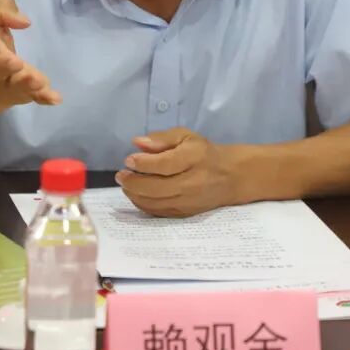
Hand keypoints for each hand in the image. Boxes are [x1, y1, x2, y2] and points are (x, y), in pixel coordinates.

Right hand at [0, 0, 61, 107]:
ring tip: (38, 81)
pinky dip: (43, 98)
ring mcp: (7, 85)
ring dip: (25, 84)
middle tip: (15, 62)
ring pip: (15, 87)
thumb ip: (2, 11)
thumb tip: (24, 22)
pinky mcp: (22, 94)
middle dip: (4, 66)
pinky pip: (33, 97)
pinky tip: (55, 98)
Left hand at [115, 128, 240, 216]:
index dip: (143, 163)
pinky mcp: (186, 213)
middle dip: (133, 182)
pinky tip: (136, 194)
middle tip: (121, 174)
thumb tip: (138, 143)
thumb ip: (162, 138)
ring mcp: (189, 201)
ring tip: (126, 184)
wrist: (229, 176)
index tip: (128, 160)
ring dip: (135, 194)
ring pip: (156, 202)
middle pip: (157, 187)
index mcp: (194, 159)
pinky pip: (159, 212)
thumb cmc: (203, 153)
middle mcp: (192, 182)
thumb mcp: (186, 136)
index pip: (164, 164)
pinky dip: (143, 204)